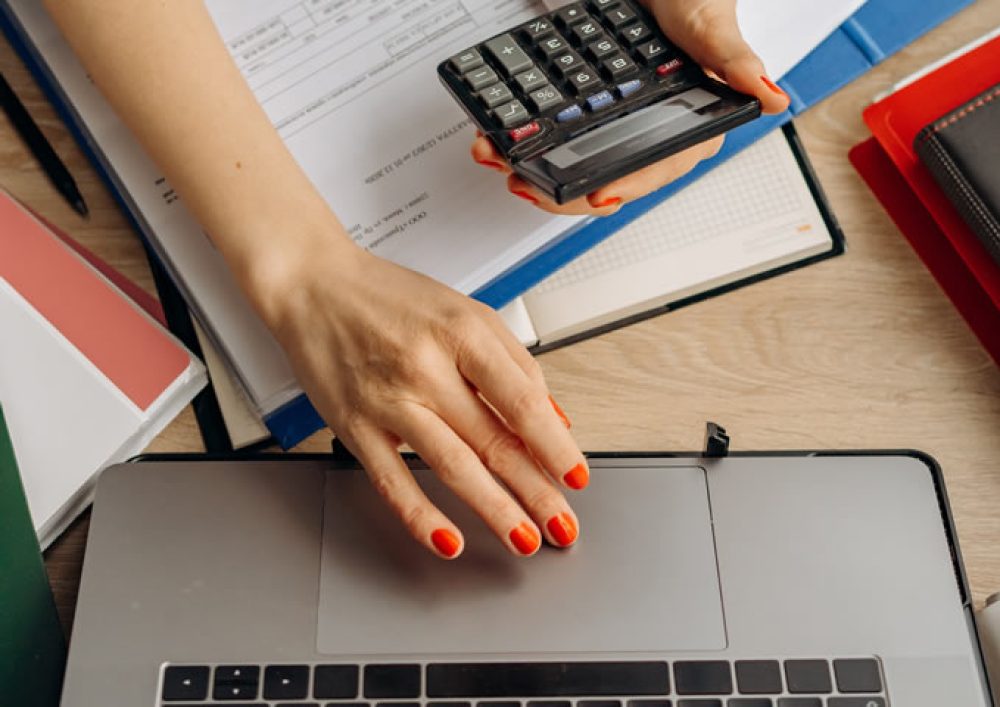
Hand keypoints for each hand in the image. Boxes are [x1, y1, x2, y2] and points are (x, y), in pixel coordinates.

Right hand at [264, 243, 587, 558]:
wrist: (314, 286)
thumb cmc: (390, 298)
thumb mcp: (465, 311)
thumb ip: (513, 363)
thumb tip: (552, 418)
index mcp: (462, 333)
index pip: (521, 400)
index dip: (554, 445)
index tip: (576, 476)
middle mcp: (426, 367)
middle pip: (493, 440)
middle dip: (536, 491)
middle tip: (562, 525)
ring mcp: (388, 400)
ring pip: (452, 466)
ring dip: (494, 510)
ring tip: (524, 539)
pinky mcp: (355, 426)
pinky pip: (392, 480)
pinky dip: (421, 516)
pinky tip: (448, 540)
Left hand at [469, 0, 789, 215]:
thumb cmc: (693, 0)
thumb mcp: (712, 24)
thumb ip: (737, 62)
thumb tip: (772, 97)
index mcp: (693, 127)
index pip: (658, 170)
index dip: (626, 187)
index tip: (595, 197)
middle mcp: (656, 136)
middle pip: (610, 180)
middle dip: (565, 189)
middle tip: (528, 184)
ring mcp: (623, 129)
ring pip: (581, 168)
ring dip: (540, 173)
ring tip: (507, 168)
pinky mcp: (595, 118)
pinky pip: (564, 143)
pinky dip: (533, 147)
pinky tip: (505, 147)